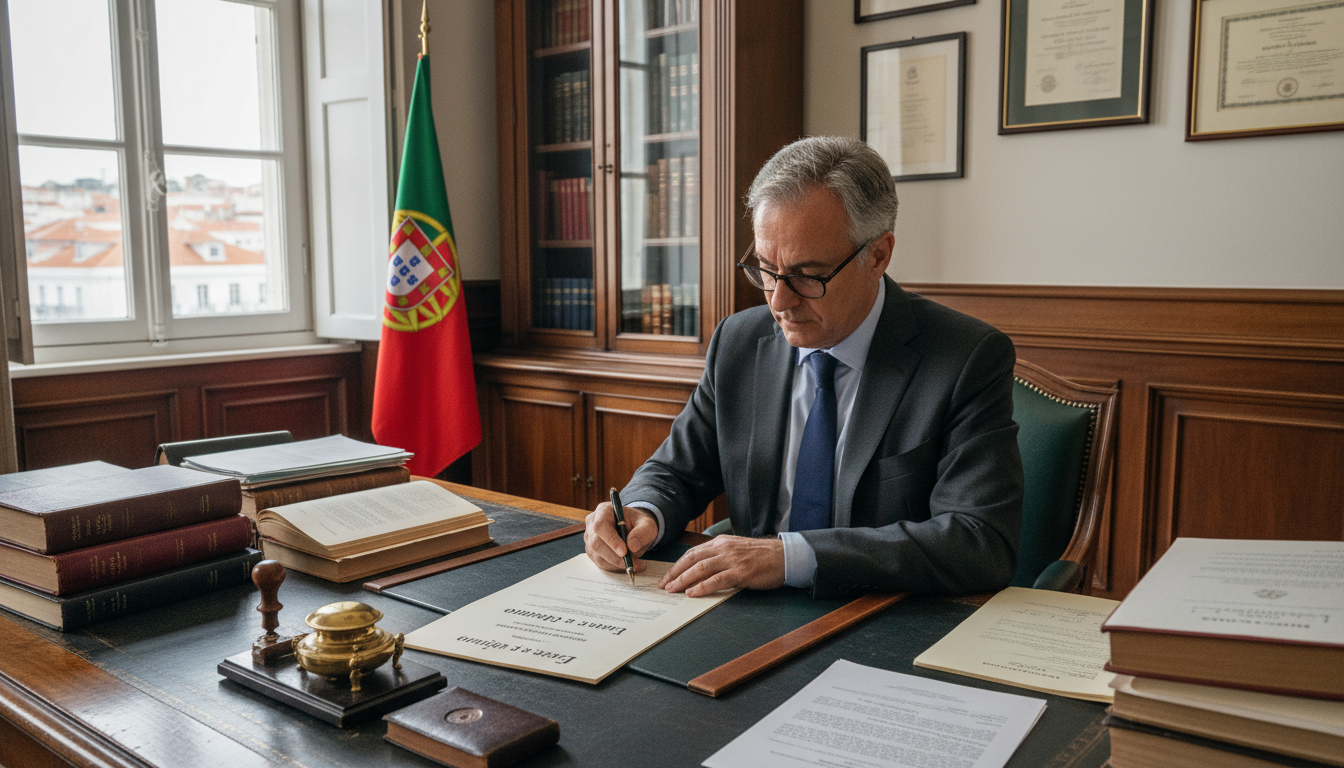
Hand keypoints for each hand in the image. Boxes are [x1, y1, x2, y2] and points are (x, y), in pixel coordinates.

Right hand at [584, 502, 657, 574]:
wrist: (635, 530)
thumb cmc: (639, 524)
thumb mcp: (647, 525)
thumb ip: (642, 533)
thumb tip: (632, 546)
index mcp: (604, 511)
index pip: (601, 526)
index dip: (611, 540)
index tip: (624, 552)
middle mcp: (593, 524)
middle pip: (597, 544)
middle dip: (616, 557)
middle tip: (634, 564)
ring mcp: (590, 539)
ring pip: (599, 557)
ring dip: (617, 564)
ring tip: (636, 564)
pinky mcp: (592, 552)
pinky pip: (601, 563)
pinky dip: (615, 567)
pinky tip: (627, 564)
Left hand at [657, 536, 784, 596]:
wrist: (784, 556)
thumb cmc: (761, 556)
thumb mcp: (736, 550)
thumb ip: (719, 556)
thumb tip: (700, 569)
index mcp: (721, 543)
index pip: (692, 553)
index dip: (677, 565)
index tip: (667, 577)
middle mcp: (723, 548)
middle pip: (692, 559)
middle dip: (675, 573)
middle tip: (664, 585)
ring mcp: (732, 560)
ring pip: (701, 568)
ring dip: (684, 580)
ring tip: (673, 590)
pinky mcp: (741, 572)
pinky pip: (717, 580)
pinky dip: (702, 587)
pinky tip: (692, 593)